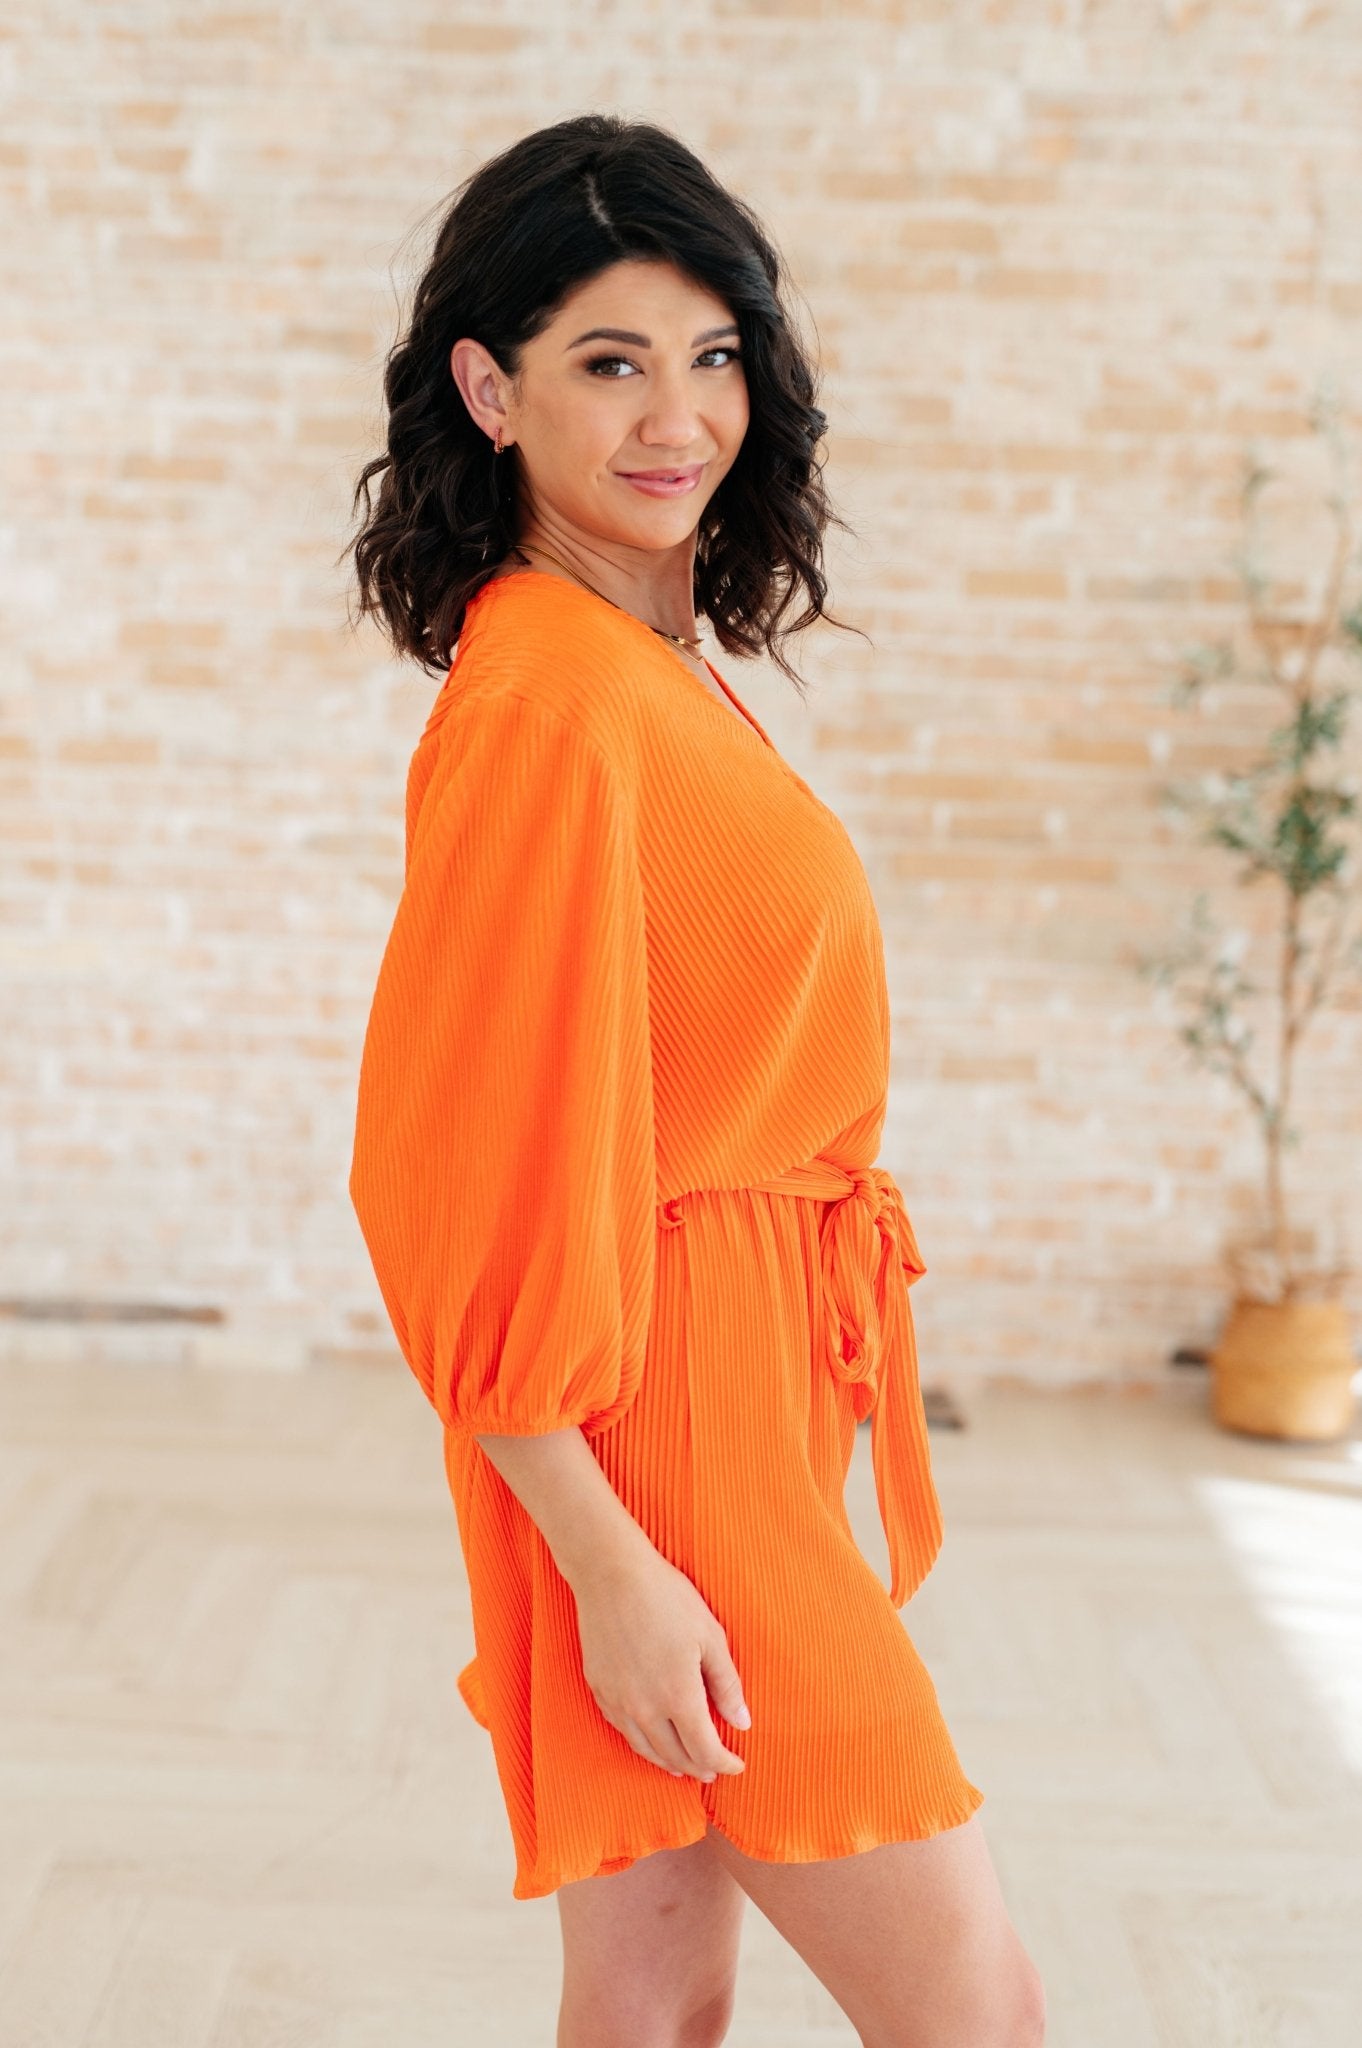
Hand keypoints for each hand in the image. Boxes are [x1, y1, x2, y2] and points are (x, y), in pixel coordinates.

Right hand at [572, 1546, 750, 1781]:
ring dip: (669, 1762)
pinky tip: (649, 1739)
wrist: (611, 1574)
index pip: (705, 1749)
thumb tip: (743, 1722)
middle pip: (675, 1756)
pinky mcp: (599, 1689)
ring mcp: (618, 1701)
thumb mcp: (710, 1636)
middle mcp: (645, 1708)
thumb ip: (727, 1684)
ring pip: (646, 1749)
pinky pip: (622, 1730)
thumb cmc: (667, 1598)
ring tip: (683, 1766)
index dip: (724, 1762)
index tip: (737, 1764)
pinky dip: (641, 1743)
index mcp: (679, 1696)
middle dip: (699, 1766)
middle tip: (714, 1769)